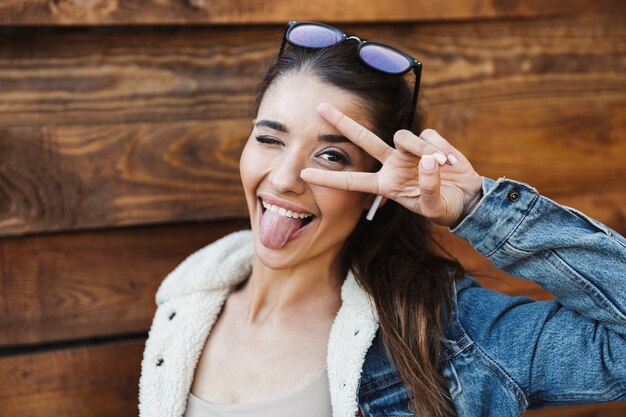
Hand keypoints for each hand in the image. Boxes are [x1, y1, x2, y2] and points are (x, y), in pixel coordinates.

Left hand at [300, 102, 483, 226]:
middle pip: (363, 140)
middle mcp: (392, 164)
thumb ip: (429, 187)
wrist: (467, 198)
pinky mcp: (428, 141)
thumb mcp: (433, 207)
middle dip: (342, 123)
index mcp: (385, 184)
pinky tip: (450, 161)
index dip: (328, 178)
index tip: (303, 175)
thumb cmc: (443, 206)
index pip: (351, 181)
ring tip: (442, 165)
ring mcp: (409, 152)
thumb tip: (428, 161)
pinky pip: (429, 136)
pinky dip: (441, 148)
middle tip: (320, 107)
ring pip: (405, 137)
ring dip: (423, 150)